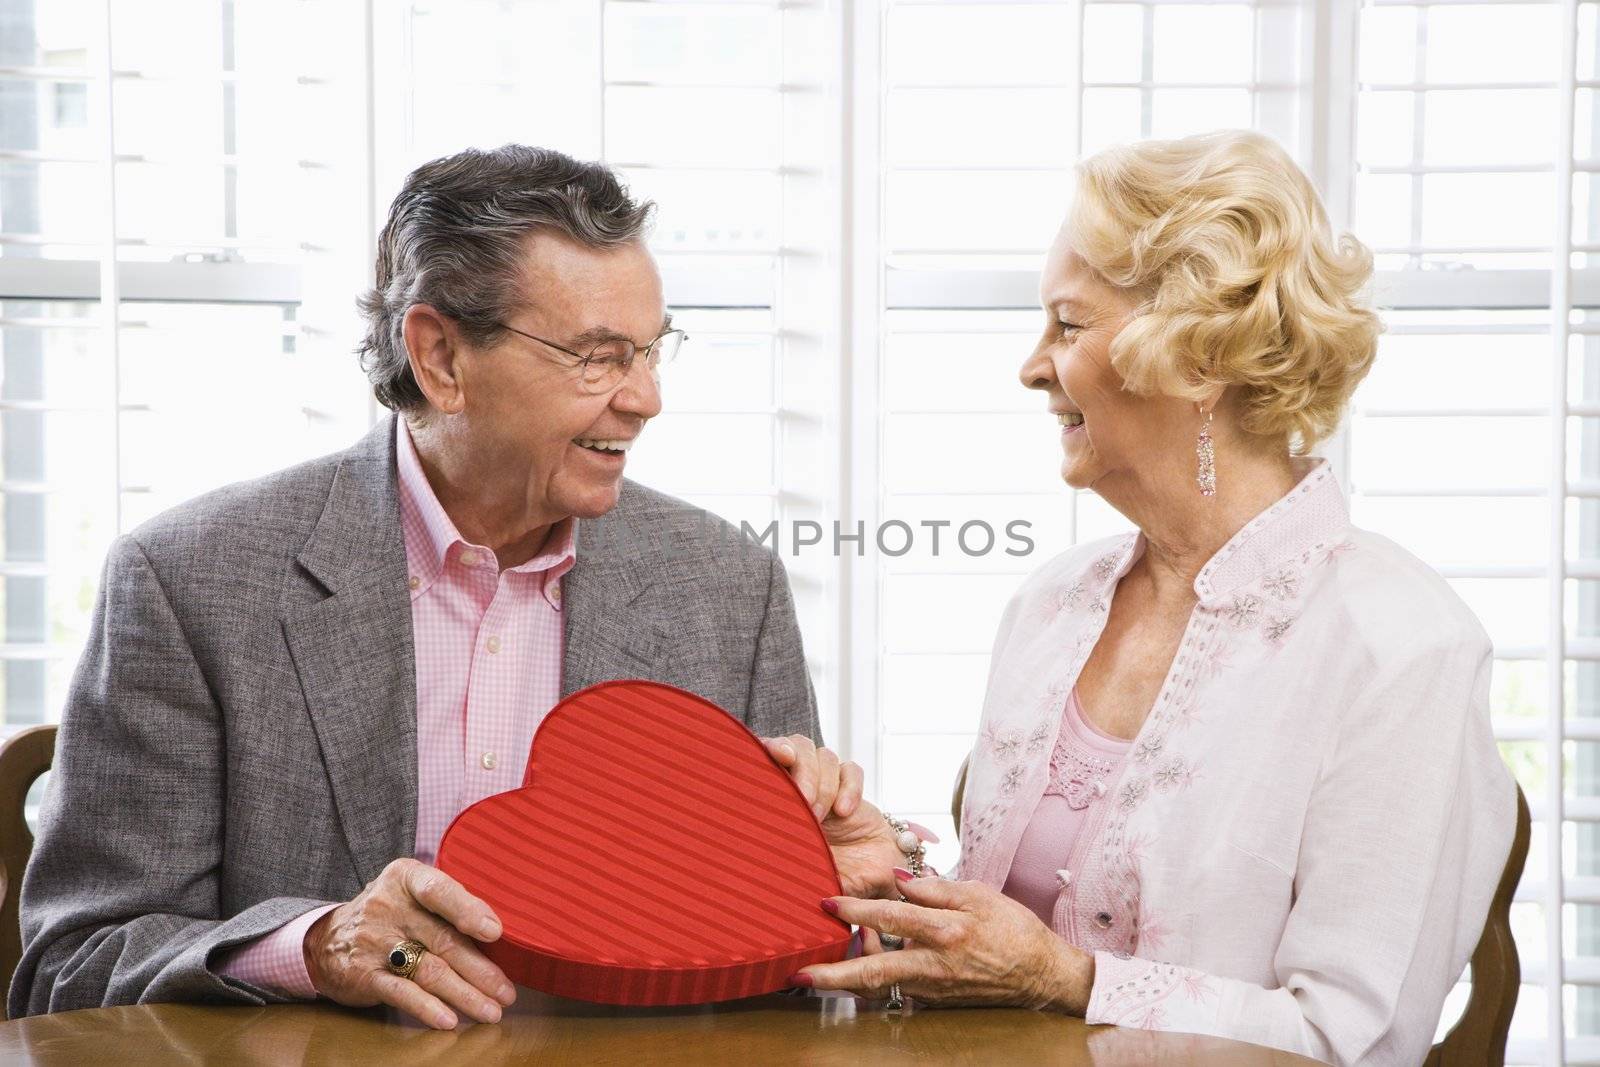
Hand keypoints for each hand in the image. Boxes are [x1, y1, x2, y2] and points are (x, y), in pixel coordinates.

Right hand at [304, 858, 517, 1028]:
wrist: (326, 939)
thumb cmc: (389, 913)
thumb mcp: (412, 893)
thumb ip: (450, 904)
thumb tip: (499, 931)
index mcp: (406, 878)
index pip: (438, 890)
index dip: (468, 910)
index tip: (494, 932)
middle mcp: (388, 906)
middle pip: (444, 940)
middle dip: (481, 970)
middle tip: (506, 991)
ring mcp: (374, 941)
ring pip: (429, 971)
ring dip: (465, 994)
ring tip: (491, 1010)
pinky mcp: (364, 974)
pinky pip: (402, 993)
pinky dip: (428, 1008)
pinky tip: (450, 1019)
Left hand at [762, 736, 933, 897]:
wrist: (870, 875)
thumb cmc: (829, 874)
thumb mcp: (803, 871)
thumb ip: (787, 863)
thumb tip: (766, 867)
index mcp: (778, 802)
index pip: (765, 759)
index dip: (769, 748)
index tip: (779, 755)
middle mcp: (800, 788)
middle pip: (797, 747)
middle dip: (802, 771)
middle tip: (806, 804)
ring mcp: (826, 785)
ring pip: (823, 756)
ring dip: (824, 784)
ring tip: (823, 817)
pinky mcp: (851, 788)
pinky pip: (850, 770)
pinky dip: (849, 786)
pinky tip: (846, 812)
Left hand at [790, 871, 1094, 1013]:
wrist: (1041, 975)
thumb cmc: (1013, 929)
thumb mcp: (979, 894)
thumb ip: (936, 888)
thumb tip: (901, 881)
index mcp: (944, 931)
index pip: (890, 916)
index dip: (855, 908)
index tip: (825, 902)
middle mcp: (934, 965)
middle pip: (873, 970)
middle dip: (832, 975)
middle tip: (799, 974)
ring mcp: (933, 988)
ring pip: (880, 984)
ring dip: (848, 977)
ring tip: (822, 967)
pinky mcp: (935, 1000)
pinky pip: (896, 988)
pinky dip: (875, 979)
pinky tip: (862, 966)